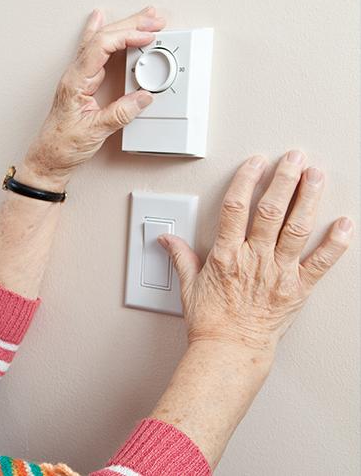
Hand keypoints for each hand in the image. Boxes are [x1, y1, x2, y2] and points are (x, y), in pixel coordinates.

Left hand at [23, 6, 165, 189]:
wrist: (48, 159)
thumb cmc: (62, 146)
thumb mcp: (95, 132)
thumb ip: (121, 113)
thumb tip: (144, 97)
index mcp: (75, 81)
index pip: (101, 47)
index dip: (126, 37)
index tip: (147, 37)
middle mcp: (74, 75)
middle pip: (102, 38)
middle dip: (130, 25)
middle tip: (154, 19)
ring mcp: (77, 78)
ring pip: (99, 42)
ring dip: (123, 27)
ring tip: (143, 17)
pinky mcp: (82, 83)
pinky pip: (94, 52)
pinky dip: (104, 35)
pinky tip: (101, 21)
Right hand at [158, 151, 353, 352]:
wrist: (229, 351)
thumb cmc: (210, 322)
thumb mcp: (188, 286)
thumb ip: (181, 257)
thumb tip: (167, 239)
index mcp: (226, 256)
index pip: (235, 209)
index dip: (246, 181)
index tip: (256, 163)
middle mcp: (253, 260)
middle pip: (270, 211)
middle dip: (284, 180)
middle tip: (294, 158)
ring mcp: (278, 273)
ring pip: (296, 229)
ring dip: (308, 200)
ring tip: (316, 176)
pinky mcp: (297, 289)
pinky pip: (320, 263)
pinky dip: (335, 243)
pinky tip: (344, 224)